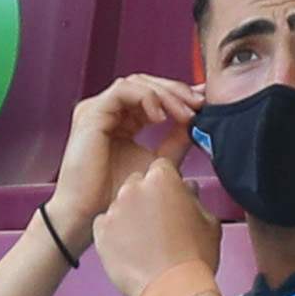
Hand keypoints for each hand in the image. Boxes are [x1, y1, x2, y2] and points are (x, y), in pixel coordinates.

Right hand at [44, 73, 196, 243]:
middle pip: (147, 84)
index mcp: (122, 120)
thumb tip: (195, 124)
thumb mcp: (157, 163)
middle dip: (176, 92)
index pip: (153, 96)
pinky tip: (160, 117)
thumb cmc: (115, 194)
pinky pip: (123, 90)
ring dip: (166, 94)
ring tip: (184, 114)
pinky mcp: (91, 112)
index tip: (203, 104)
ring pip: (137, 83)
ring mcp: (97, 110)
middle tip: (199, 104)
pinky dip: (147, 98)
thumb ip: (175, 141)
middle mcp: (108, 111)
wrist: (91, 212)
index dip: (179, 96)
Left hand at [93, 147, 222, 295]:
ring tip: (145, 241)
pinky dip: (114, 234)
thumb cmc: (195, 256)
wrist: (174, 289)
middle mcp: (134, 188)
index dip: (167, 184)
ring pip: (120, 205)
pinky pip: (105, 225)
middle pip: (137, 183)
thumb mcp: (209, 221)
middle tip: (158, 222)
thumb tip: (188, 190)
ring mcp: (114, 210)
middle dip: (146, 197)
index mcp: (162, 179)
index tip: (170, 197)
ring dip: (129, 216)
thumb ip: (195, 198)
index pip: (160, 168)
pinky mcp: (100, 232)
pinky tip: (130, 249)